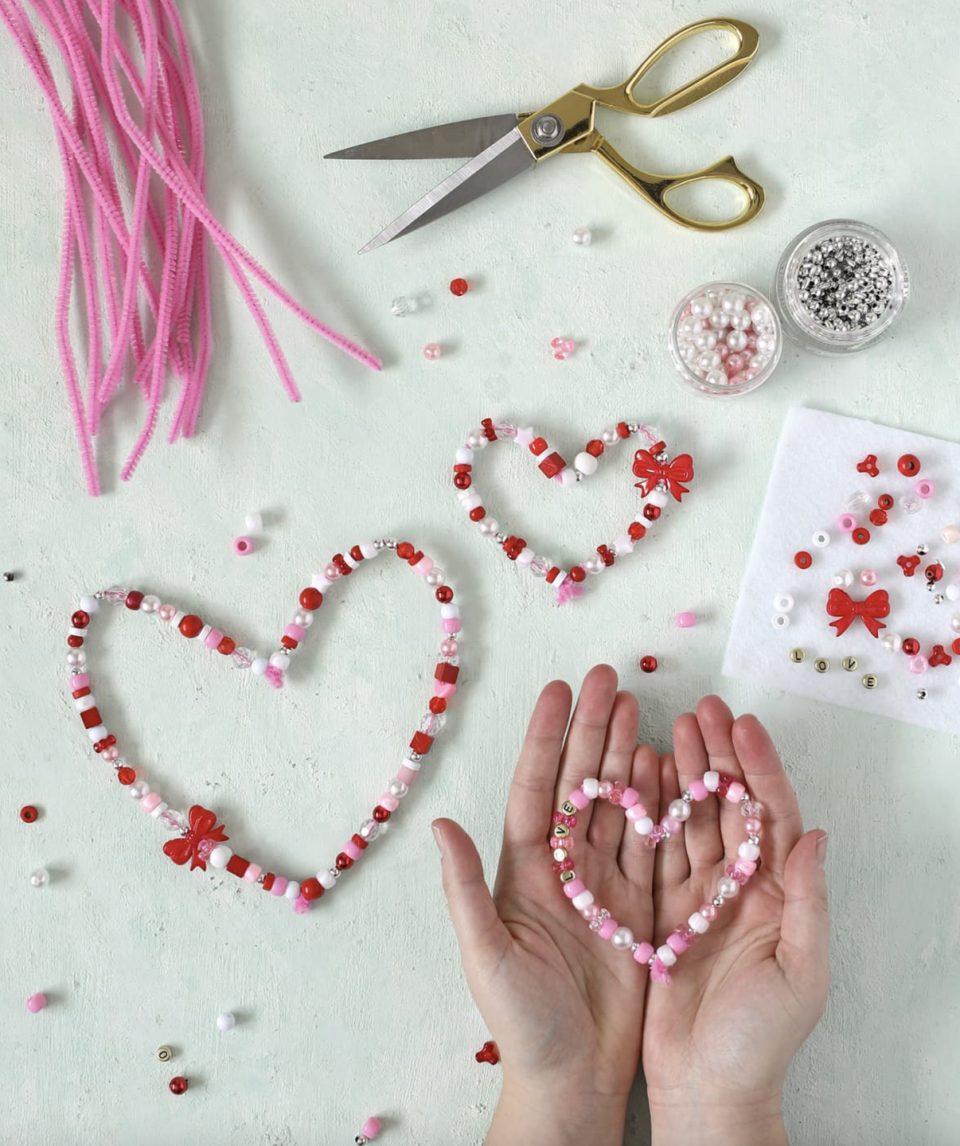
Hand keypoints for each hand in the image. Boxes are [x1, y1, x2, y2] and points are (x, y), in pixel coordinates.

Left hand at [433, 665, 657, 1145]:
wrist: (572, 1077)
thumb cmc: (521, 1022)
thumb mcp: (486, 954)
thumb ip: (465, 888)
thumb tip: (441, 825)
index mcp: (524, 869)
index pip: (538, 787)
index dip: (549, 737)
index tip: (561, 689)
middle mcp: (563, 866)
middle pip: (581, 783)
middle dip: (593, 729)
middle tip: (609, 678)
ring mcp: (603, 883)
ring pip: (616, 803)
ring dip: (625, 755)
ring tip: (637, 707)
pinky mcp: (638, 906)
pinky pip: (650, 843)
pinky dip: (658, 804)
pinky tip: (666, 767)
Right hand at [643, 697, 828, 1145]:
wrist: (707, 1089)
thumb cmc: (760, 1041)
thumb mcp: (800, 974)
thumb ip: (807, 902)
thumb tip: (816, 836)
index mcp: (779, 896)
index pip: (771, 816)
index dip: (759, 767)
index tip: (742, 724)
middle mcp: (740, 887)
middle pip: (730, 806)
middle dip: (718, 755)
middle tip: (702, 709)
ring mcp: (699, 896)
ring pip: (692, 819)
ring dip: (683, 772)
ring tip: (670, 727)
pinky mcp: (661, 910)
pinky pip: (657, 849)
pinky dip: (651, 811)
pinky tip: (640, 777)